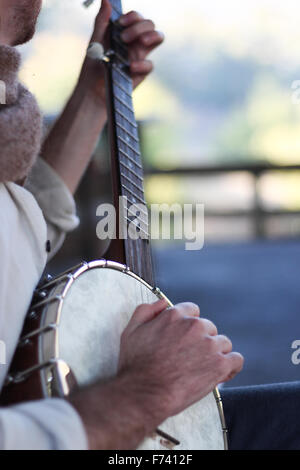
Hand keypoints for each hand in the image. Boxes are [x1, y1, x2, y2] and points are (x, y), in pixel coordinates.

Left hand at [78, 0, 163, 103]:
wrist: (93, 90)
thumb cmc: (93, 66)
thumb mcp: (95, 42)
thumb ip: (102, 21)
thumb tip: (106, 0)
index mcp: (124, 32)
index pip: (137, 17)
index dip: (133, 17)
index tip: (121, 23)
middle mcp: (134, 42)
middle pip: (149, 24)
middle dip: (139, 27)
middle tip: (124, 38)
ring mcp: (140, 56)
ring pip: (157, 38)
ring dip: (152, 36)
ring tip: (141, 42)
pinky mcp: (141, 72)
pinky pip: (150, 64)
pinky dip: (142, 64)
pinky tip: (130, 67)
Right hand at [118, 299, 243, 420]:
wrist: (144, 394)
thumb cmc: (136, 365)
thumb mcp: (131, 330)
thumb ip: (146, 310)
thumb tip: (162, 302)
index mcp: (175, 315)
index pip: (192, 311)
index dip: (189, 326)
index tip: (186, 340)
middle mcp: (194, 325)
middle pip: (208, 327)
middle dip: (201, 341)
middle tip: (190, 358)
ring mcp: (209, 344)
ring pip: (223, 343)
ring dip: (215, 353)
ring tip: (202, 368)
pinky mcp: (220, 364)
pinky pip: (236, 360)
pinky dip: (231, 367)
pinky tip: (221, 373)